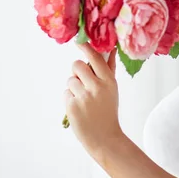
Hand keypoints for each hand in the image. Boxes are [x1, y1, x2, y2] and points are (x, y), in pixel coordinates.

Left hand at [63, 42, 122, 156]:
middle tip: (83, 81)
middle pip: (77, 65)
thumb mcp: (112, 89)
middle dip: (77, 71)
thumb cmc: (108, 110)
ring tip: (84, 99)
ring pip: (70, 80)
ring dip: (74, 87)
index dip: (86, 47)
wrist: (104, 137)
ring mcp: (83, 97)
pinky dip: (70, 99)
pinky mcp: (72, 106)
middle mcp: (96, 87)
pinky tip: (79, 108)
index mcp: (109, 81)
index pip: (95, 58)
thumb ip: (109, 68)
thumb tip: (110, 49)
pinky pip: (66, 93)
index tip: (79, 40)